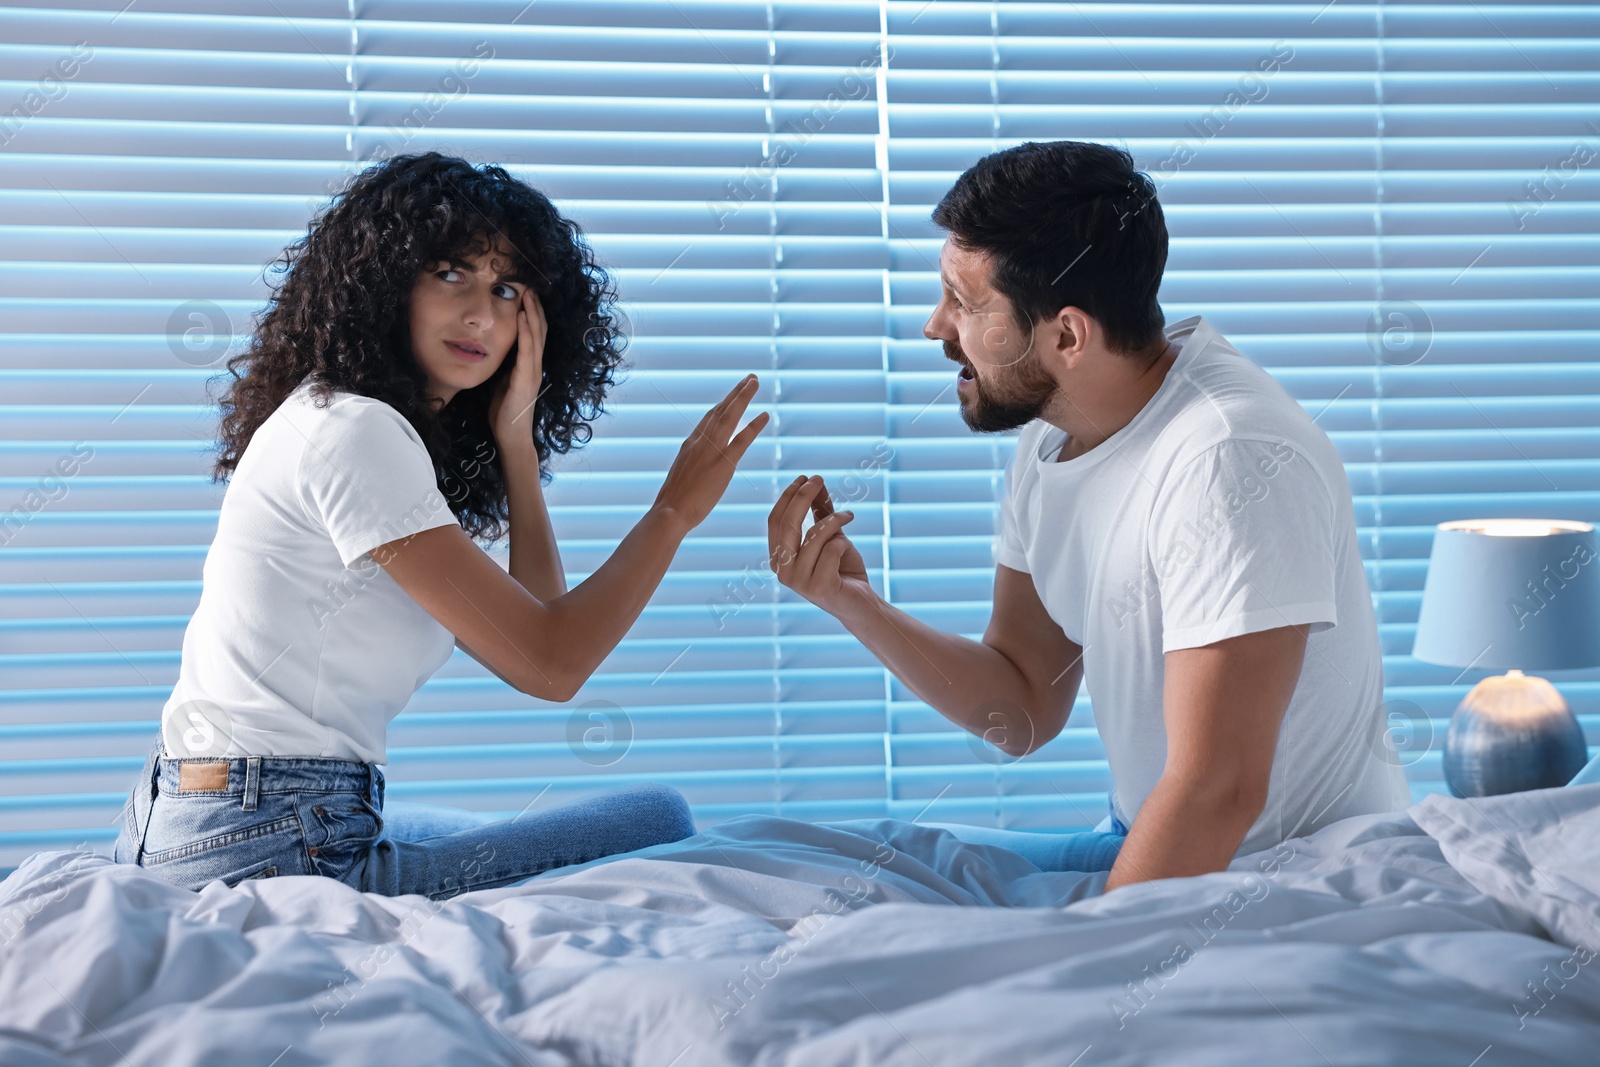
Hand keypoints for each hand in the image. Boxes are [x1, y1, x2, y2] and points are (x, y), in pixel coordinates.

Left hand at [489, 287, 546, 457]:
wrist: (511, 437)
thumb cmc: (504, 411)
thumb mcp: (501, 381)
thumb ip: (503, 365)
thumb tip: (492, 348)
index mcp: (529, 365)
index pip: (534, 334)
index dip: (532, 313)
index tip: (526, 293)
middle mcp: (535, 365)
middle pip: (539, 330)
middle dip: (535, 307)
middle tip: (529, 285)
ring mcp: (532, 372)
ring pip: (536, 337)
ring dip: (532, 314)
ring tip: (527, 294)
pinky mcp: (526, 380)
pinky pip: (527, 352)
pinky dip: (525, 333)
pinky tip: (521, 318)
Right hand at [652, 374, 768, 533]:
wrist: (669, 512)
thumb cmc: (672, 504)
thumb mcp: (680, 478)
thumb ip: (690, 468)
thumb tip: (694, 470)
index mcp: (689, 445)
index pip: (708, 419)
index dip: (722, 405)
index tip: (732, 395)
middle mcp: (699, 442)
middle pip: (720, 410)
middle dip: (735, 392)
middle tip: (750, 378)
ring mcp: (711, 451)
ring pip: (729, 416)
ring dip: (743, 396)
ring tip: (755, 382)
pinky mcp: (724, 463)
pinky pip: (742, 439)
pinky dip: (754, 425)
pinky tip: (765, 415)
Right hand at [768, 474, 869, 615]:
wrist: (860, 603)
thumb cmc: (842, 568)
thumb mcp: (830, 535)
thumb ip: (820, 512)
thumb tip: (815, 482)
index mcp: (778, 558)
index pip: (776, 520)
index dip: (788, 497)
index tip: (805, 478)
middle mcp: (782, 570)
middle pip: (788, 524)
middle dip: (803, 497)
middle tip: (818, 479)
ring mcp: (798, 581)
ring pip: (814, 536)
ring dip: (835, 520)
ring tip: (848, 515)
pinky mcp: (819, 588)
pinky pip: (832, 550)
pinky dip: (843, 543)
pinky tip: (849, 548)